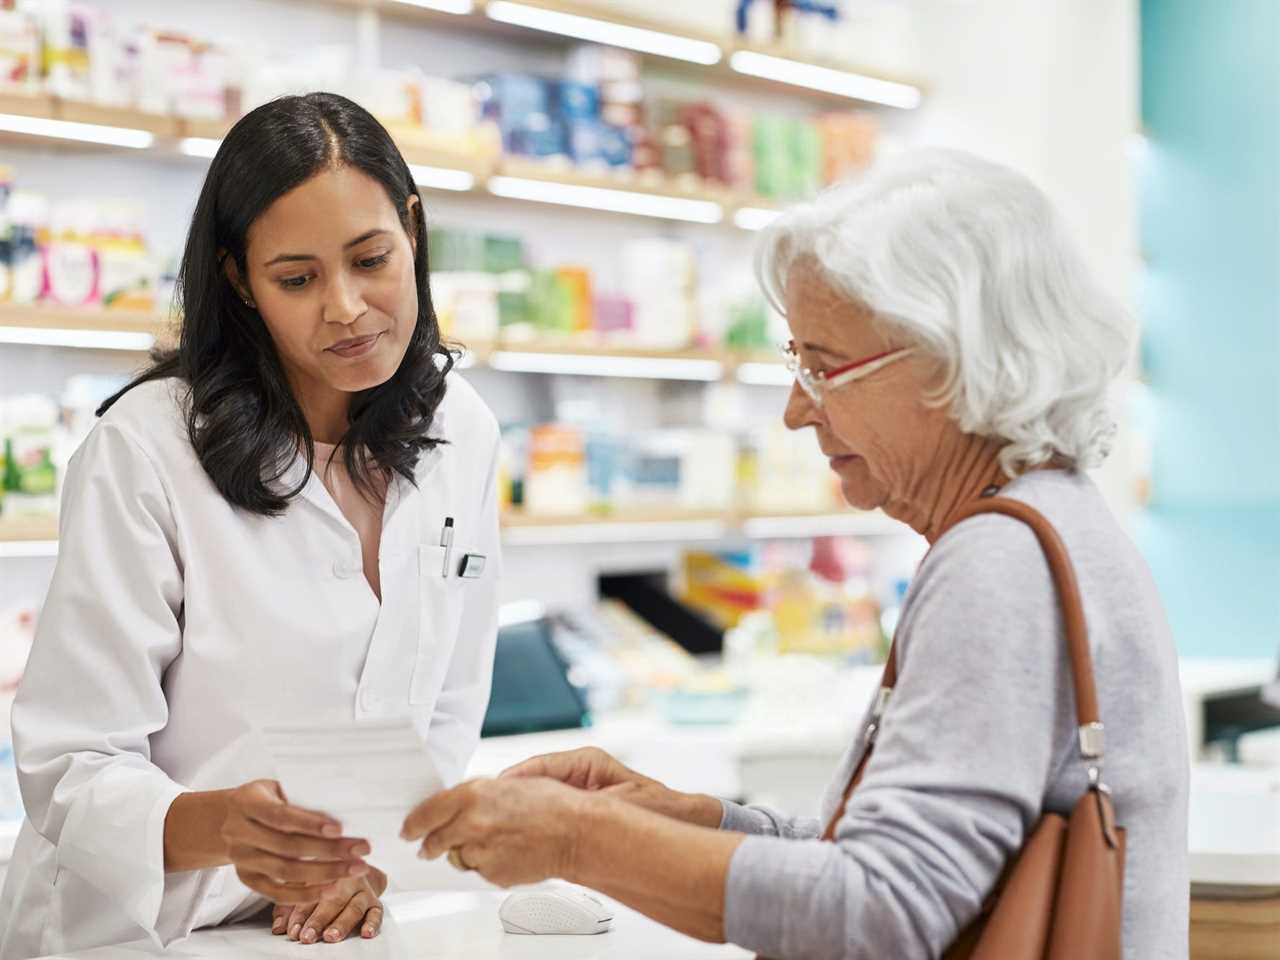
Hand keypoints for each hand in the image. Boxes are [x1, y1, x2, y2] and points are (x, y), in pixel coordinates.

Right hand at [220, 780, 371, 903]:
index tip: (339, 829)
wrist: (227, 818)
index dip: (309, 823)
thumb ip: (301, 796)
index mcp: (247, 802)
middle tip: (361, 850)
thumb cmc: (266, 798)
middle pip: (288, 846)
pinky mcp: (247, 878)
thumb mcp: (277, 787)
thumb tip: (346, 808)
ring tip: (355, 870)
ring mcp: (241, 858)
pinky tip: (332, 889)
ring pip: (285, 871)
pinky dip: (305, 894)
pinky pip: (276, 893)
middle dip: (329, 850)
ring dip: (324, 873)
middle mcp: (239, 832)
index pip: (280, 815)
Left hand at [271, 867, 386, 943]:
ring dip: (342, 923)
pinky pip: (377, 912)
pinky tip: (366, 933)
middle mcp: (346, 880)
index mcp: (325, 872)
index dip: (300, 913)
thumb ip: (288, 906)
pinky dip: (373, 923)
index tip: (292, 930)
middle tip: (308, 936)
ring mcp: (362, 890)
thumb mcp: (302, 885)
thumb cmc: (322, 879)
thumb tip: (278, 927)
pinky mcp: (375, 901)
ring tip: (331, 936)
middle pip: (333, 900)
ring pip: (354, 907)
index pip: (311, 894)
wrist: (354, 866)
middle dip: (319, 920)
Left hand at [401, 778, 586, 886]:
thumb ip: (478, 796)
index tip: (409, 828)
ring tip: (494, 842)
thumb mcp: (509, 784)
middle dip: (432, 844)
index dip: (414, 822)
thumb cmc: (552, 804)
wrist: (575, 832)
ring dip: (467, 851)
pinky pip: (480, 870)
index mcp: (472, 795)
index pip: (427, 811)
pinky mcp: (492, 873)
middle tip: (430, 846)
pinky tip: (508, 852)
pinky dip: (488, 863)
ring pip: (459, 857)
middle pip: (435, 841)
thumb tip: (460, 805)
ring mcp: (480, 852)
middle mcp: (470, 823)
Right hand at [502, 748, 721, 826]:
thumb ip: (585, 804)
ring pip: (536, 798)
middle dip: (510, 797)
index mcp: (586, 762)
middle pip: (532, 781)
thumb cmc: (659, 808)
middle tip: (488, 812)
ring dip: (520, 812)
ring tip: (500, 827)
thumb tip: (549, 802)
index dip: (513, 781)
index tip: (494, 792)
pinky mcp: (577, 811)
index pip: (539, 766)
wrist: (684, 824)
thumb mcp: (620, 801)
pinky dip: (532, 826)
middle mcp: (578, 774)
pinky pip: (546, 814)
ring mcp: (576, 792)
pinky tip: (520, 840)